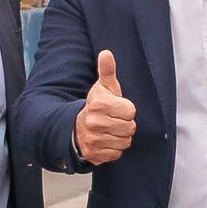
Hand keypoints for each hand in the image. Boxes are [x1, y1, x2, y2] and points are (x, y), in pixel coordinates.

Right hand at [75, 47, 135, 164]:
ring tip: (110, 130)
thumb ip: (107, 71)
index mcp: (100, 105)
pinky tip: (106, 141)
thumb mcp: (102, 88)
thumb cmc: (95, 107)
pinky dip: (113, 149)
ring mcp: (95, 140)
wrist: (75, 127)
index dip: (126, 110)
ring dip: (120, 137)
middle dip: (124, 124)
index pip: (131, 111)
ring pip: (125, 141)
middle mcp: (96, 123)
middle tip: (113, 120)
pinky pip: (117, 153)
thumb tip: (106, 53)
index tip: (116, 109)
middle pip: (130, 127)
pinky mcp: (95, 154)